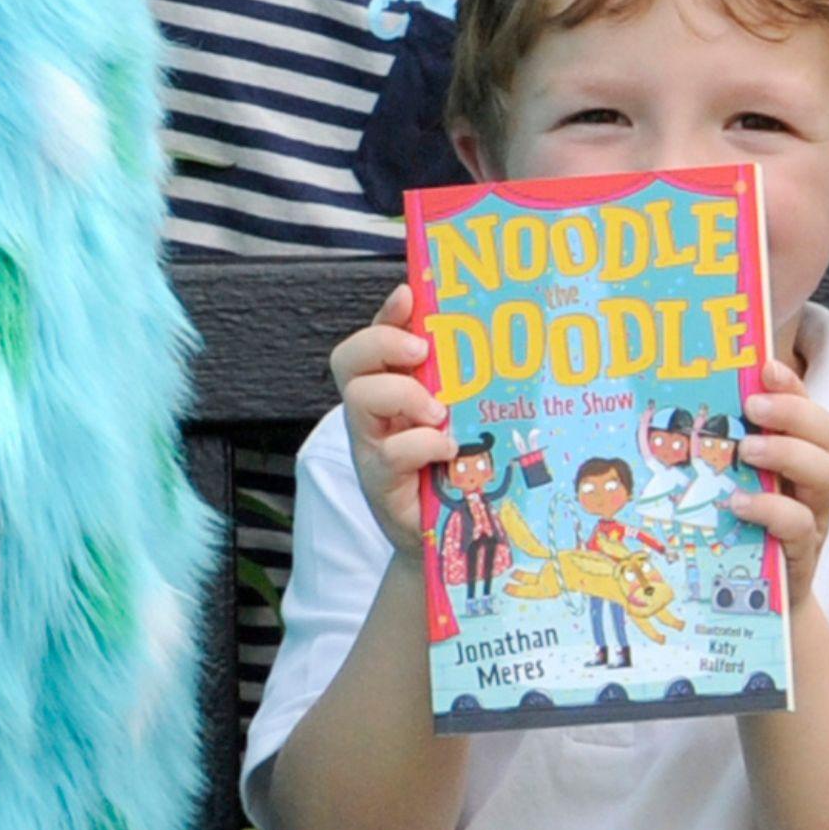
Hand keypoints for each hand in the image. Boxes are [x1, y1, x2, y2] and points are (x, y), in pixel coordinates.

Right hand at [329, 285, 454, 541]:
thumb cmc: (455, 469)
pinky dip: (422, 443)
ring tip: (437, 411)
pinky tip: (447, 448)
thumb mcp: (460, 416)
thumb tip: (480, 338)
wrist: (448, 534)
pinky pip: (390, 451)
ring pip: (360, 398)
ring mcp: (371, 445)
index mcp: (391, 387)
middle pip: (348, 359)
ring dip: (402, 395)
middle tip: (419, 352)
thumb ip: (459, 382)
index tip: (409, 295)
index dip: (388, 313)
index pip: (376, 336)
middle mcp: (373, 412)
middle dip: (381, 343)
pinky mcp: (380, 481)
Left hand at [728, 378, 828, 600]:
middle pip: (828, 435)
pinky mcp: (801, 553)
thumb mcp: (722, 485)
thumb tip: (661, 411)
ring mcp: (811, 517)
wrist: (748, 601)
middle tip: (753, 408)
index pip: (807, 408)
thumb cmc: (732, 531)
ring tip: (748, 451)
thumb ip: (712, 451)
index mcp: (793, 455)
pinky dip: (773, 511)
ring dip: (788, 454)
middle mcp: (809, 482)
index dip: (792, 386)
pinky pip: (802, 526)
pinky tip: (740, 504)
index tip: (765, 368)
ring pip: (828, 476)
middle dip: (794, 413)